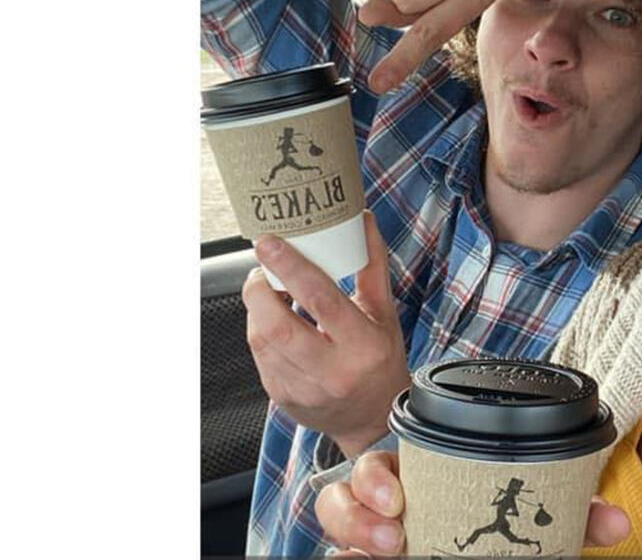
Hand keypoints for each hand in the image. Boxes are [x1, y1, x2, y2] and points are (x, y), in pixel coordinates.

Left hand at [244, 210, 409, 455]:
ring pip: (261, 339)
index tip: (270, 243)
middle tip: (262, 269)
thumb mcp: (385, 314)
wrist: (372, 420)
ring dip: (257, 308)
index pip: (321, 300)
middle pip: (278, 325)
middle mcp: (333, 371)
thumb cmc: (380, 361)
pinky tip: (274, 321)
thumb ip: (372, 266)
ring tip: (268, 291)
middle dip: (259, 289)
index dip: (291, 268)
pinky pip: (259, 356)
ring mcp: (303, 388)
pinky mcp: (282, 397)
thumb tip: (362, 220)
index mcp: (364, 346)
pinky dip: (260, 330)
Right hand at [316, 451, 632, 555]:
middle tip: (395, 534)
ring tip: (387, 552)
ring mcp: (372, 537)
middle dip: (357, 511)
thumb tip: (617, 523)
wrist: (485, 543)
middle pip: (342, 494)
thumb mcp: (533, 517)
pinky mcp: (367, 556)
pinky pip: (339, 559)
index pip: (380, 466)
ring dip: (353, 535)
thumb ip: (570, 514)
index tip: (398, 497)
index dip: (375, 478)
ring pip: (335, 526)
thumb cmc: (503, 524)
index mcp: (420, 477)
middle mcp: (387, 505)